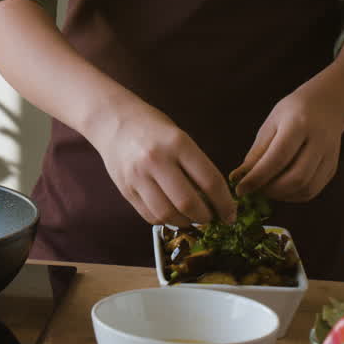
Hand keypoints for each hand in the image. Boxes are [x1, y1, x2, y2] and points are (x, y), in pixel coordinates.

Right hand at [89, 102, 235, 226]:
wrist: (113, 120)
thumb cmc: (153, 127)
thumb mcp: (180, 137)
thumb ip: (195, 165)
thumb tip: (216, 198)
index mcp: (177, 143)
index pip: (209, 181)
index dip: (224, 203)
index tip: (231, 214)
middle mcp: (156, 160)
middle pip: (188, 203)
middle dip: (206, 217)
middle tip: (212, 218)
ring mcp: (138, 176)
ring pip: (168, 214)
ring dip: (186, 223)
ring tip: (193, 219)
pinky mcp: (125, 190)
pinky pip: (150, 215)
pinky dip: (166, 221)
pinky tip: (174, 215)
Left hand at [234, 81, 343, 202]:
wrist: (326, 105)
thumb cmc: (292, 113)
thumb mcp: (270, 125)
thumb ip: (256, 153)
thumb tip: (238, 178)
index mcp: (299, 124)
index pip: (278, 157)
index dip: (258, 177)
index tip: (240, 189)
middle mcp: (319, 141)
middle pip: (296, 177)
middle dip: (271, 190)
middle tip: (254, 190)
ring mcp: (329, 156)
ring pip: (306, 188)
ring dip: (281, 195)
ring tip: (266, 189)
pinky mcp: (332, 167)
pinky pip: (312, 191)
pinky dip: (293, 196)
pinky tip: (281, 189)